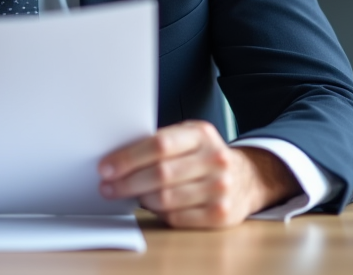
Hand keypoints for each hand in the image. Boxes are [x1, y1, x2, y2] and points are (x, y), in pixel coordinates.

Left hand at [98, 120, 298, 228]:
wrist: (246, 178)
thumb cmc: (204, 157)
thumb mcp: (189, 138)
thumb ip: (160, 142)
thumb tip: (117, 157)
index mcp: (201, 134)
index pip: (159, 144)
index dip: (128, 157)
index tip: (106, 167)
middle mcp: (215, 159)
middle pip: (160, 173)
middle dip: (127, 182)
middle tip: (108, 186)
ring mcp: (220, 188)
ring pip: (166, 199)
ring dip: (141, 199)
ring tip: (130, 195)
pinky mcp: (221, 214)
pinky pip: (177, 218)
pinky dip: (159, 214)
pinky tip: (153, 206)